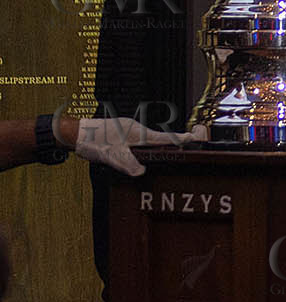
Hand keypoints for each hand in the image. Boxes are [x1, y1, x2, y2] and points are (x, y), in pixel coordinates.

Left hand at [68, 117, 203, 176]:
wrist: (74, 133)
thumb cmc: (91, 141)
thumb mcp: (110, 155)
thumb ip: (126, 164)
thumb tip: (141, 172)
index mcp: (136, 132)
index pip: (163, 137)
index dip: (180, 139)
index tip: (196, 137)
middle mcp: (134, 129)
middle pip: (156, 139)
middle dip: (166, 145)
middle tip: (180, 149)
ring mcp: (127, 131)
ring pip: (144, 142)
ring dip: (149, 149)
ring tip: (148, 159)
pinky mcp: (120, 134)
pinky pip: (135, 142)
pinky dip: (138, 149)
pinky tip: (132, 156)